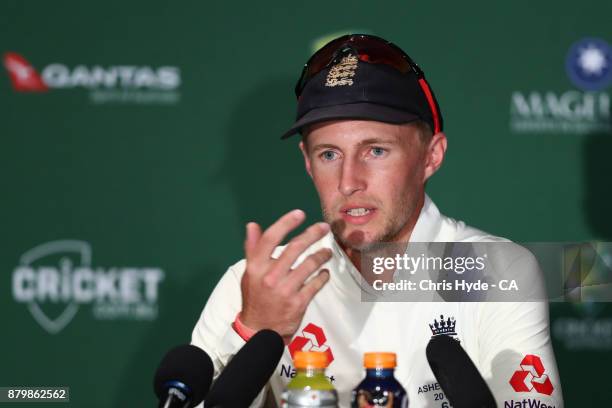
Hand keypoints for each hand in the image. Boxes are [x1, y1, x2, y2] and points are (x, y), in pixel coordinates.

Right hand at [240, 209, 331, 342]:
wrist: (258, 329)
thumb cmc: (255, 297)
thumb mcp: (249, 273)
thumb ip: (253, 249)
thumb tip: (252, 225)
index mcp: (256, 266)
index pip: (270, 238)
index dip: (286, 223)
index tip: (300, 214)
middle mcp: (270, 276)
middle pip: (295, 248)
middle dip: (313, 234)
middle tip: (324, 227)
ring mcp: (285, 290)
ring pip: (309, 264)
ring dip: (322, 255)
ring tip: (327, 251)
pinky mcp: (298, 303)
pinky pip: (316, 284)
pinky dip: (323, 276)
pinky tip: (325, 273)